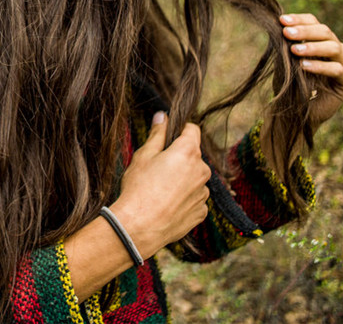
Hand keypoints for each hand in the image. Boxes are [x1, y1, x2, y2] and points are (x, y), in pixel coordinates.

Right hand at [111, 113, 210, 258]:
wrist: (139, 226)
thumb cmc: (139, 188)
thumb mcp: (143, 156)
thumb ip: (157, 134)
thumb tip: (162, 116)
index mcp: (187, 152)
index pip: (192, 130)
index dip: (180, 130)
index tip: (169, 136)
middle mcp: (201, 170)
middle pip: (193, 156)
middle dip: (179, 157)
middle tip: (157, 167)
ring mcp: (203, 192)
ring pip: (194, 178)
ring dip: (182, 179)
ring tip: (160, 189)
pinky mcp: (201, 211)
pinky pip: (194, 198)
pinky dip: (184, 198)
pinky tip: (166, 204)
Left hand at [280, 13, 342, 125]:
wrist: (295, 111)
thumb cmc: (290, 83)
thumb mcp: (285, 60)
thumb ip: (286, 44)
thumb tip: (279, 24)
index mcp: (323, 41)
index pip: (315, 23)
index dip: (300, 20)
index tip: (282, 20)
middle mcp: (337, 50)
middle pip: (326, 32)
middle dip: (305, 31)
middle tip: (286, 33)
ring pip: (335, 48)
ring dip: (313, 47)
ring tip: (294, 50)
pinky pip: (337, 70)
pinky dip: (320, 66)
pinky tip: (304, 66)